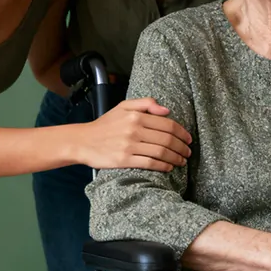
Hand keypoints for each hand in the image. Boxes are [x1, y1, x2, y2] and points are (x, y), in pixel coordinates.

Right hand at [74, 98, 192, 171]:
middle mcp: (134, 130)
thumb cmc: (104, 125)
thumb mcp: (122, 107)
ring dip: (176, 158)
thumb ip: (145, 103)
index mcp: (135, 117)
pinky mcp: (124, 160)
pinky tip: (168, 167)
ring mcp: (129, 146)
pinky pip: (150, 163)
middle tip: (188, 152)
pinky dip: (163, 166)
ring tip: (182, 161)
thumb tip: (166, 110)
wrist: (82, 141)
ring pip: (161, 152)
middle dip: (182, 147)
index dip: (182, 133)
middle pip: (167, 139)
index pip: (167, 124)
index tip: (188, 139)